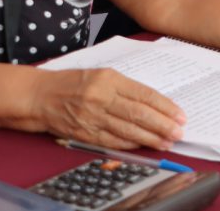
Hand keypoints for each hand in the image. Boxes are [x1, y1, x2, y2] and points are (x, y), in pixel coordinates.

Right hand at [21, 68, 184, 149]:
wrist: (39, 96)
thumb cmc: (74, 83)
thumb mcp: (104, 75)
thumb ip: (128, 88)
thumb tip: (155, 103)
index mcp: (110, 79)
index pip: (145, 95)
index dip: (165, 107)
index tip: (180, 115)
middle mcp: (101, 98)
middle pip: (139, 114)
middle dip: (163, 125)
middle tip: (179, 132)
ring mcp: (92, 117)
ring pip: (127, 131)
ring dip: (150, 138)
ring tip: (167, 142)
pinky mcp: (84, 133)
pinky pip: (111, 141)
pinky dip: (130, 144)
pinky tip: (143, 145)